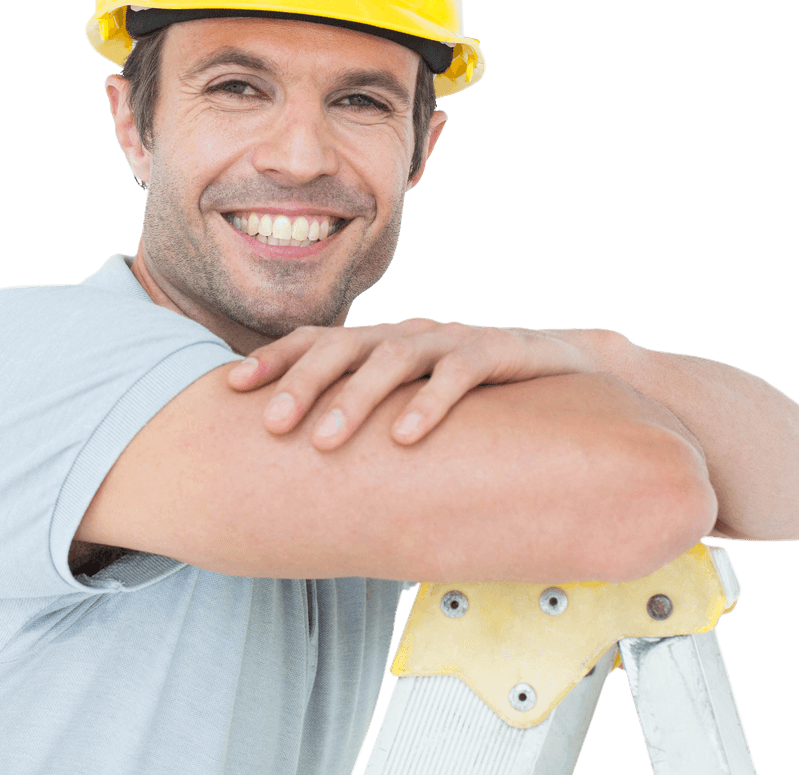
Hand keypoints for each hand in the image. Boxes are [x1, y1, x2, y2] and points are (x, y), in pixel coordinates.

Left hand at [226, 318, 600, 449]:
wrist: (566, 368)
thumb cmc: (477, 392)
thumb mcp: (415, 402)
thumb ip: (372, 419)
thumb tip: (307, 465)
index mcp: (383, 343)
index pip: (317, 340)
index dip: (274, 359)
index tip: (231, 387)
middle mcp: (410, 334)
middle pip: (344, 345)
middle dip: (303, 383)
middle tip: (273, 425)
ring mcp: (452, 338)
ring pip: (393, 356)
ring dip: (356, 398)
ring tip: (325, 439)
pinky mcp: (498, 349)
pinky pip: (459, 371)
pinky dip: (430, 402)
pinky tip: (406, 435)